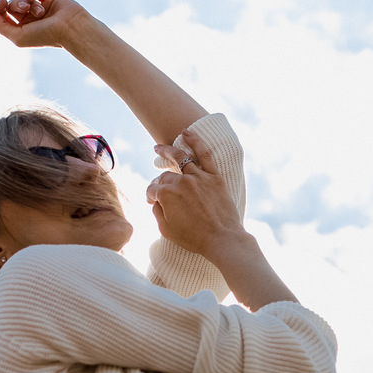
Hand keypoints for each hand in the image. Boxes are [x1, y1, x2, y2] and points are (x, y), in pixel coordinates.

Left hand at [0, 0, 95, 50]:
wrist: (71, 28)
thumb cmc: (46, 35)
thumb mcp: (18, 37)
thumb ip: (0, 26)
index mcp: (21, 30)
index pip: (3, 16)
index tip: (1, 4)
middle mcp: (29, 20)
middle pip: (11, 5)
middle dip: (14, 4)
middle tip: (22, 8)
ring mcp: (38, 8)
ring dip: (25, 1)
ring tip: (37, 10)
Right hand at [145, 131, 245, 258]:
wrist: (222, 239)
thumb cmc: (193, 238)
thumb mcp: (166, 230)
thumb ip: (157, 212)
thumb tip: (155, 201)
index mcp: (166, 194)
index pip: (152, 190)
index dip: (150, 197)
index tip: (152, 202)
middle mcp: (181, 181)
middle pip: (165, 176)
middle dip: (159, 184)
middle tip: (159, 190)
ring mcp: (198, 177)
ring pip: (180, 157)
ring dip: (167, 150)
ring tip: (158, 147)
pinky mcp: (214, 176)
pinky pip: (204, 153)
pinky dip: (195, 141)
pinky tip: (186, 132)